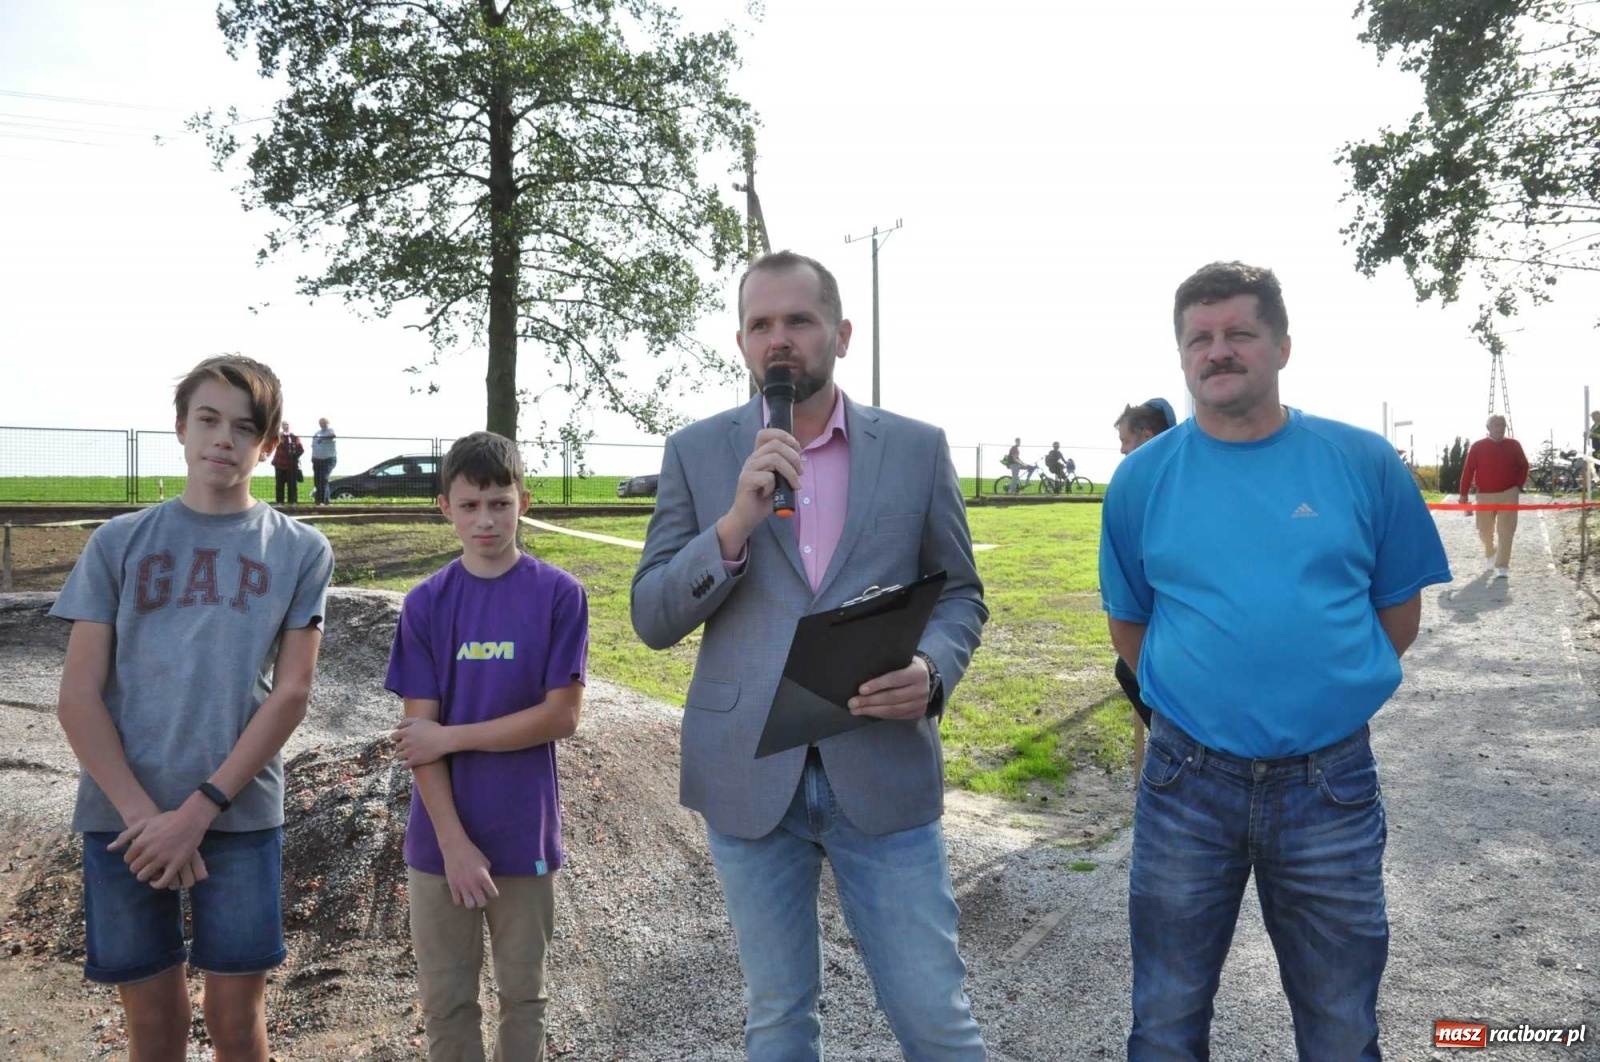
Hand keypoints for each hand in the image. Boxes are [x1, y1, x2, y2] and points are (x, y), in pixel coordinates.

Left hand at [110, 798, 213, 889]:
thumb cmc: (167, 819)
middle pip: (134, 869)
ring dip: (145, 876)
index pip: (128, 859)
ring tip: (151, 871)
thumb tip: (109, 849)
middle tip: (145, 864)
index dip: (132, 859)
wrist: (191, 819)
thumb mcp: (144, 823)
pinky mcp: (176, 864)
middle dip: (138, 867)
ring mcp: (163, 859)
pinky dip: (157, 885)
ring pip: (145, 876)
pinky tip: (157, 882)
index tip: (140, 856)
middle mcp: (150, 852)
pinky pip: (163, 882)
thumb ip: (126, 835)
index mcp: (141, 842)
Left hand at [394, 717, 455, 767]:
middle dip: (402, 747)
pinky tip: (409, 764)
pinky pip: (404, 766)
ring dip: (402, 756)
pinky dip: (405, 765)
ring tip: (408, 755)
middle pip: (397, 747)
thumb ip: (406, 722)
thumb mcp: (419, 720)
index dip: (398, 738)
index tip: (403, 739)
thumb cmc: (433, 729)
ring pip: (399, 756)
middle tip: (409, 747)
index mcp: (406, 732)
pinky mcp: (415, 760)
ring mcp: (410, 752)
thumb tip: (396, 727)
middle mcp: (406, 742)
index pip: (393, 737)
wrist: (444, 739)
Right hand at [441, 840, 498, 907]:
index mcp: (484, 877)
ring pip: (469, 905)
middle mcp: (474, 884)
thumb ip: (487, 874)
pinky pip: (457, 902)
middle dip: (482, 900)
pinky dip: (460, 899)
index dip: (493, 893)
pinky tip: (461, 894)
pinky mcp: (453, 886)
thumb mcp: (485, 862)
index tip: (490, 890)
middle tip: (480, 895)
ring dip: (471, 902)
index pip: (494, 894)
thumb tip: (486, 884)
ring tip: (471, 896)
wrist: (455, 848)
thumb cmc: (472, 853)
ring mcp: (463, 886)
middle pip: (482, 903)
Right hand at [719, 428, 803, 546]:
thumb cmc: (765, 498)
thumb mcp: (780, 479)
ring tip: (794, 485)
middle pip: (776, 444)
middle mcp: (752, 459)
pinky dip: (774, 486)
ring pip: (774, 459)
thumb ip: (785, 467)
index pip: (766, 433)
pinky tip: (770, 494)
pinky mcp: (745, 481)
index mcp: (759, 455)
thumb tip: (799, 459)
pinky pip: (767, 477)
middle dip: (794, 458)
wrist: (748, 517)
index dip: (783, 435)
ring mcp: (748, 469)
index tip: (796, 448)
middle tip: (800, 473)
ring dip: (790, 473)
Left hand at [847, 656, 930, 720]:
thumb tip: (863, 671)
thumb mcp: (904, 660)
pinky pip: (896, 716)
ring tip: (856, 710)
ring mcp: (920, 703)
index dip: (877, 685)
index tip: (860, 689)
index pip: (895, 679)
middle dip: (869, 701)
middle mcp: (921, 689)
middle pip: (892, 697)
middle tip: (852, 703)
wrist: (928, 677)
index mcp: (917, 673)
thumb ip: (890, 665)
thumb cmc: (908, 665)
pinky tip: (868, 713)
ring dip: (872, 711)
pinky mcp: (917, 713)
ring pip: (893, 710)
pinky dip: (880, 715)